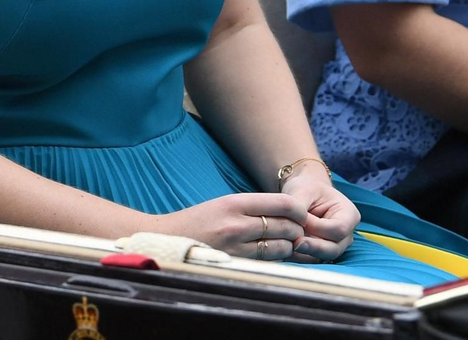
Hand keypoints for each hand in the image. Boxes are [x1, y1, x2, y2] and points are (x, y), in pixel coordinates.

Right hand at [155, 192, 309, 260]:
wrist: (166, 239)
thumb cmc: (198, 220)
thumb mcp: (225, 203)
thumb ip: (254, 207)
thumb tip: (288, 212)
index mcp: (235, 203)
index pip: (282, 203)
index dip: (298, 210)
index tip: (301, 214)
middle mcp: (236, 225)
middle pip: (284, 226)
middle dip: (296, 229)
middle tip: (297, 231)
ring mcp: (234, 248)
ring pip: (278, 247)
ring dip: (288, 246)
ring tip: (286, 243)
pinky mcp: (232, 265)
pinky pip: (264, 263)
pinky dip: (274, 259)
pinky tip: (273, 255)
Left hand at [281, 164, 357, 262]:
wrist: (304, 193)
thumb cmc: (306, 188)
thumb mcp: (303, 191)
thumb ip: (300, 208)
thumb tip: (295, 227)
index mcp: (349, 215)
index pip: (338, 229)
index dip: (318, 229)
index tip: (300, 223)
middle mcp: (346, 234)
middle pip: (333, 249)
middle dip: (312, 247)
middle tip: (294, 244)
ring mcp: (335, 246)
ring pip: (322, 258)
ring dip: (304, 254)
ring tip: (287, 246)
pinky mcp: (322, 254)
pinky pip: (312, 261)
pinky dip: (299, 257)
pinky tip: (287, 251)